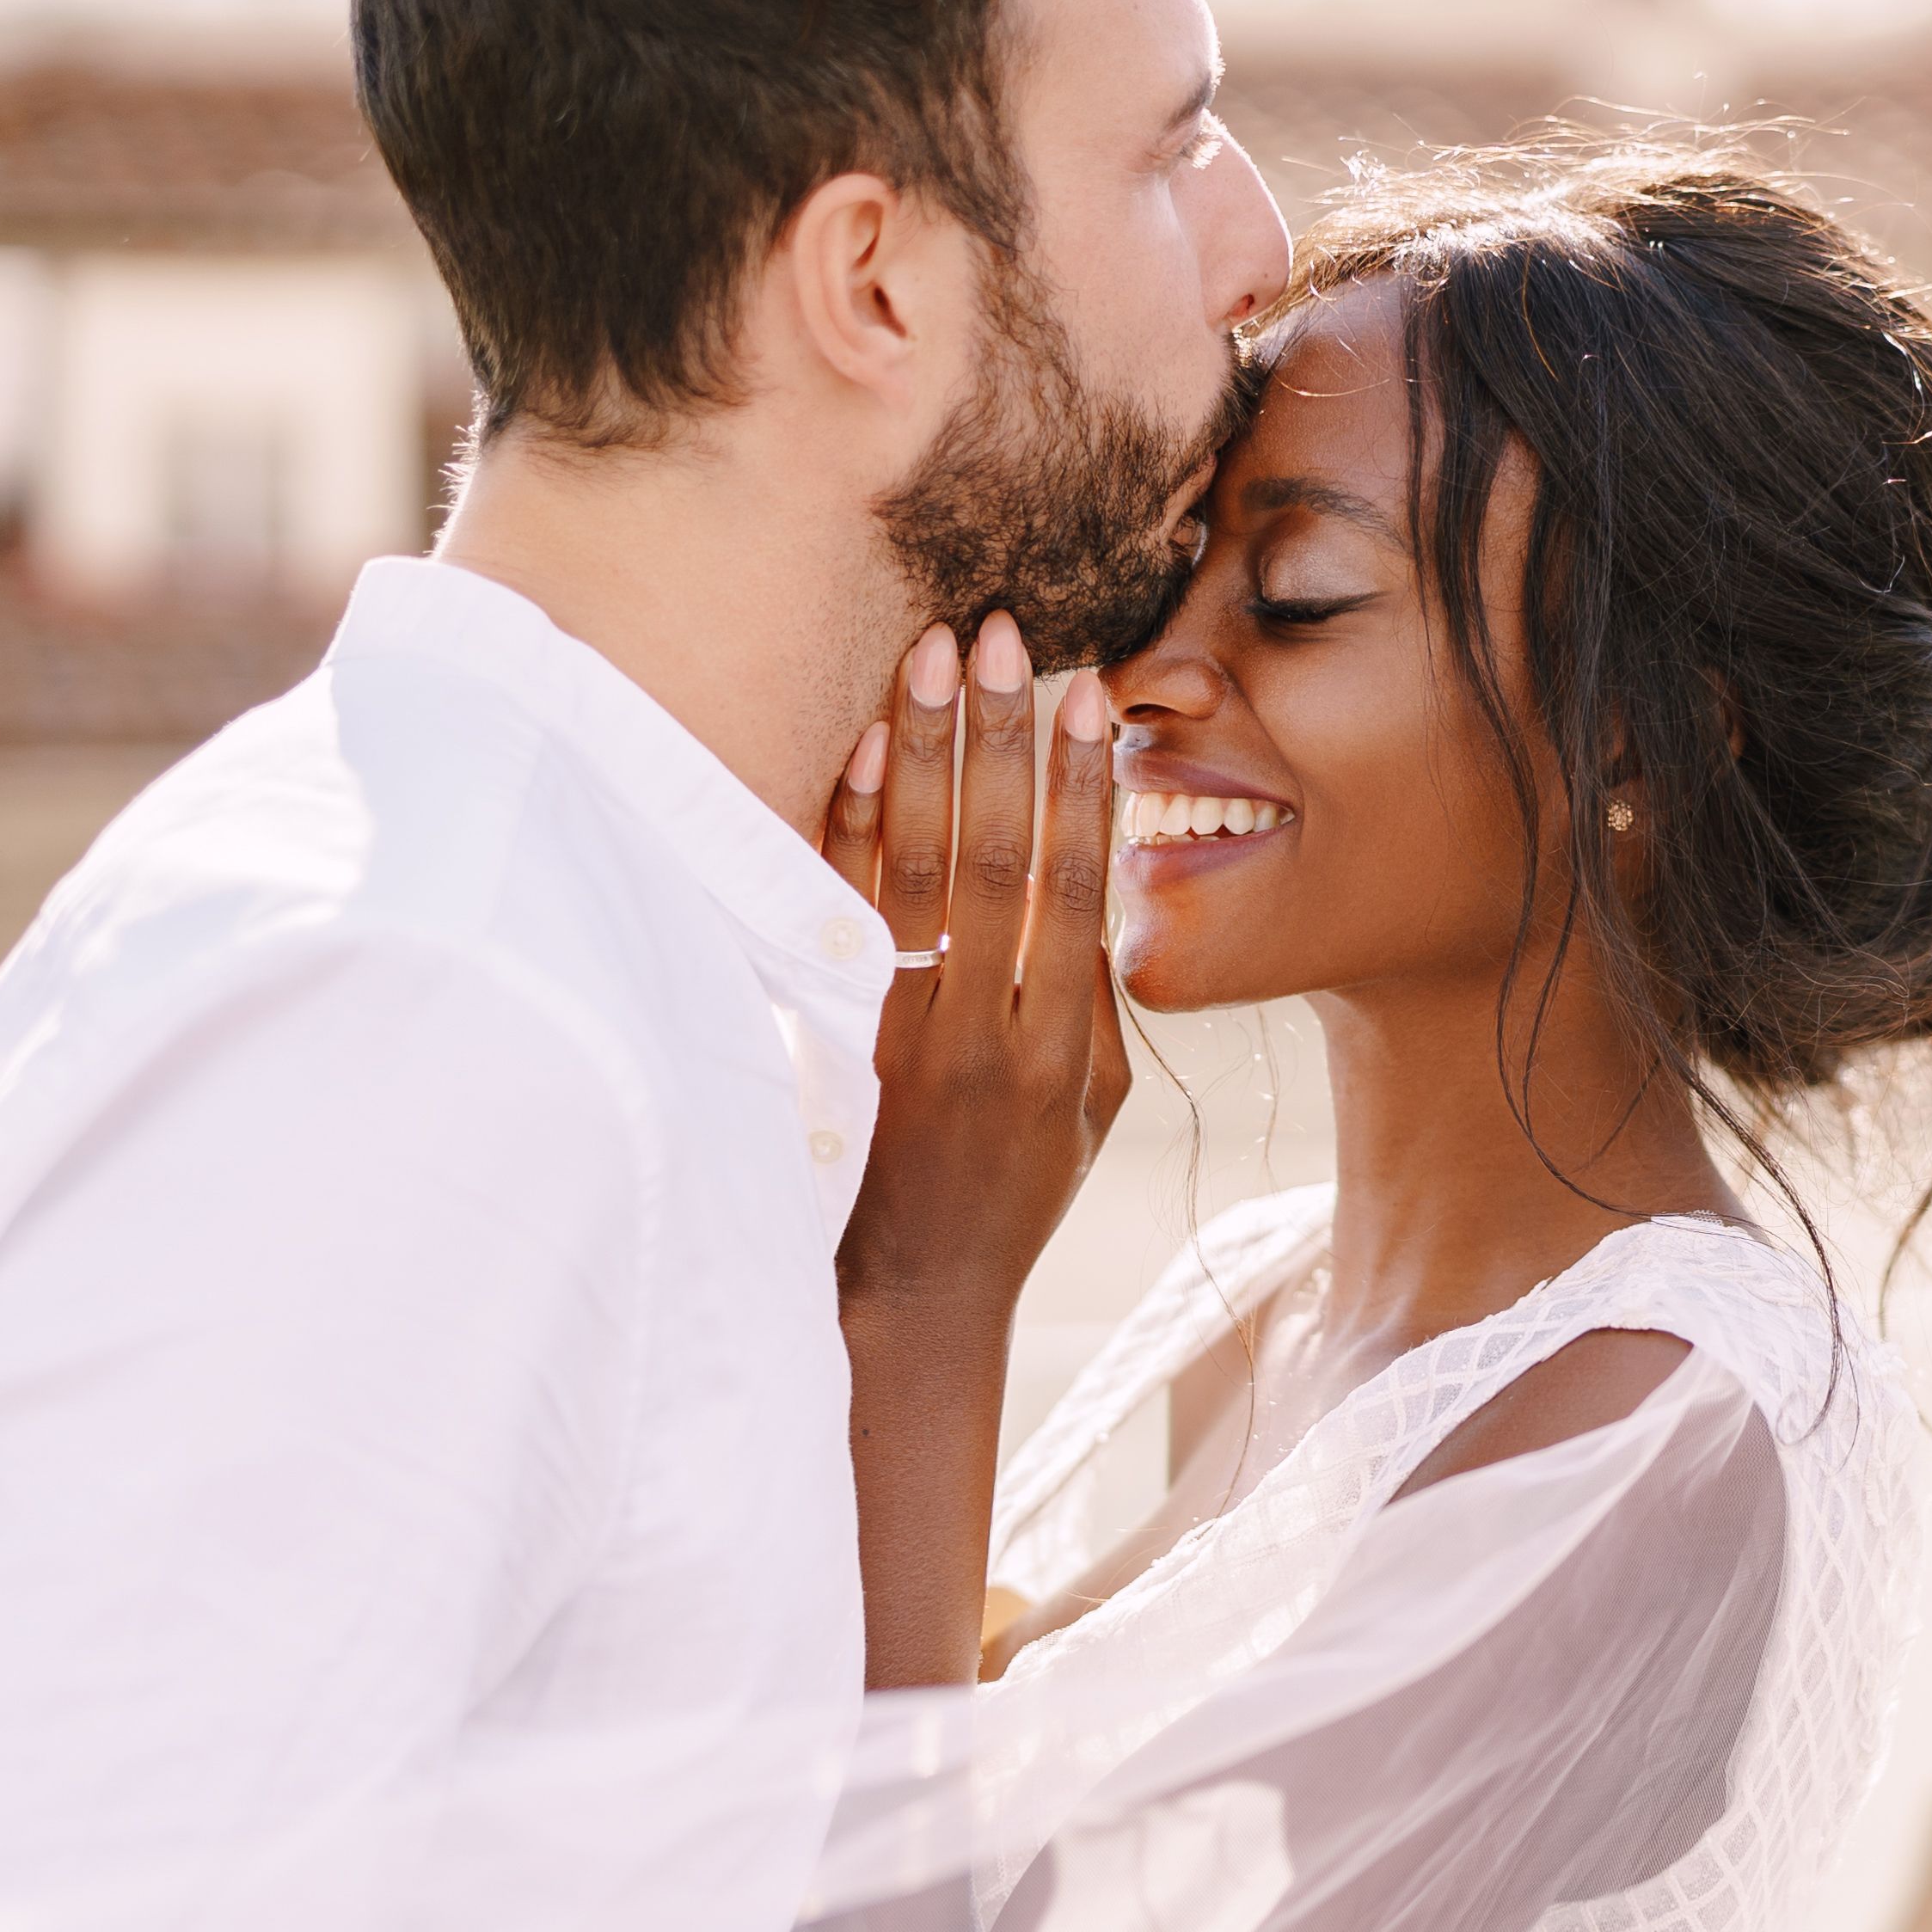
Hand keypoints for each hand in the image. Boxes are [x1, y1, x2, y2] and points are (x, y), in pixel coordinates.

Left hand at [821, 615, 1137, 1316]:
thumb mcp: (1092, 1114)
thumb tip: (1093, 892)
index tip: (1092, 694)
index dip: (1085, 787)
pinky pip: (841, 912)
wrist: (911, 1297)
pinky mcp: (836, 1037)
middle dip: (1002, 738)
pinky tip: (867, 747)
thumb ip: (1096, 1006)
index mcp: (1061, 1049)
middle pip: (997, 860)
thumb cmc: (1016, 1195)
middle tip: (1001, 634)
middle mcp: (983, 1034)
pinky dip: (853, 825)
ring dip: (926, 753)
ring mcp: (901, 1035)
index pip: (1076, 890)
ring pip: (916, 870)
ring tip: (931, 653)